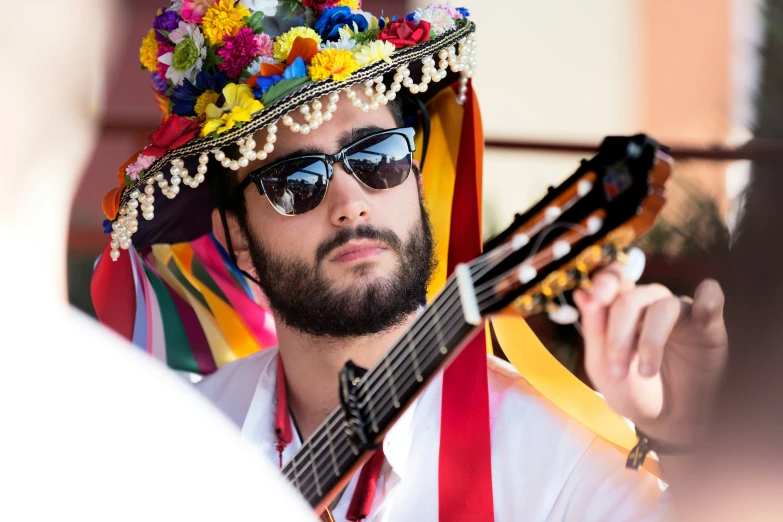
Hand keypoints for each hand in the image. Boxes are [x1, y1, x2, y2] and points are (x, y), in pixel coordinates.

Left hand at [573, 263, 727, 446]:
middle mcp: (648, 304)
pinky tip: (705, 305)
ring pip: (662, 306)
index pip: (611, 281)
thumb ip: (594, 330)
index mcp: (619, 309)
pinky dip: (708, 298)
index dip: (603, 282)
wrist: (667, 422)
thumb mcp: (603, 366)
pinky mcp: (708, 325)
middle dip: (618, 334)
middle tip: (616, 370)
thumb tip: (582, 293)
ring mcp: (678, 312)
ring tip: (645, 373)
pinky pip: (711, 300)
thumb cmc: (633, 391)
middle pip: (630, 298)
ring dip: (649, 341)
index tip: (596, 298)